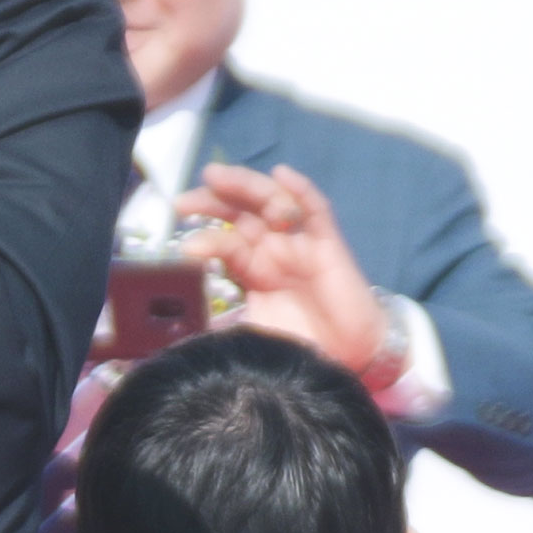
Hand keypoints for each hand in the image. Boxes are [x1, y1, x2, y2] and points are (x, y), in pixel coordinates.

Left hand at [178, 165, 396, 387]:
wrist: (351, 357)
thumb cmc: (303, 346)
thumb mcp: (256, 333)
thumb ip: (227, 327)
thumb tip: (187, 337)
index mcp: (254, 269)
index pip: (225, 240)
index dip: (204, 235)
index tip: (181, 237)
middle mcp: (274, 249)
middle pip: (241, 212)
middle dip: (212, 200)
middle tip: (184, 200)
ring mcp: (301, 242)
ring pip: (271, 201)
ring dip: (246, 186)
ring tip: (218, 178)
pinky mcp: (329, 244)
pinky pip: (316, 209)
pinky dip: (301, 190)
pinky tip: (282, 175)